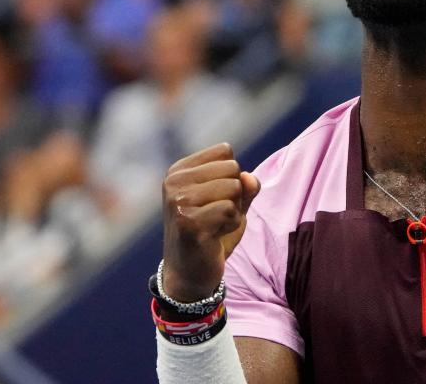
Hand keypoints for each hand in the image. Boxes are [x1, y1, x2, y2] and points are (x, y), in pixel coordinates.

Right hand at [161, 143, 260, 301]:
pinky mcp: (188, 223)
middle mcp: (174, 182)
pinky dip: (231, 226)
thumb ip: (245, 186)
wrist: (189, 274)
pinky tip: (213, 237)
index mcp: (179, 171)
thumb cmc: (211, 233)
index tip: (213, 200)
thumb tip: (250, 178)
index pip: (225, 151)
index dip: (231, 177)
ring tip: (214, 227)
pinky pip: (232, 211)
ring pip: (234, 188)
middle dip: (234, 195)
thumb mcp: (232, 204)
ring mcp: (179, 202)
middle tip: (214, 217)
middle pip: (232, 168)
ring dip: (233, 212)